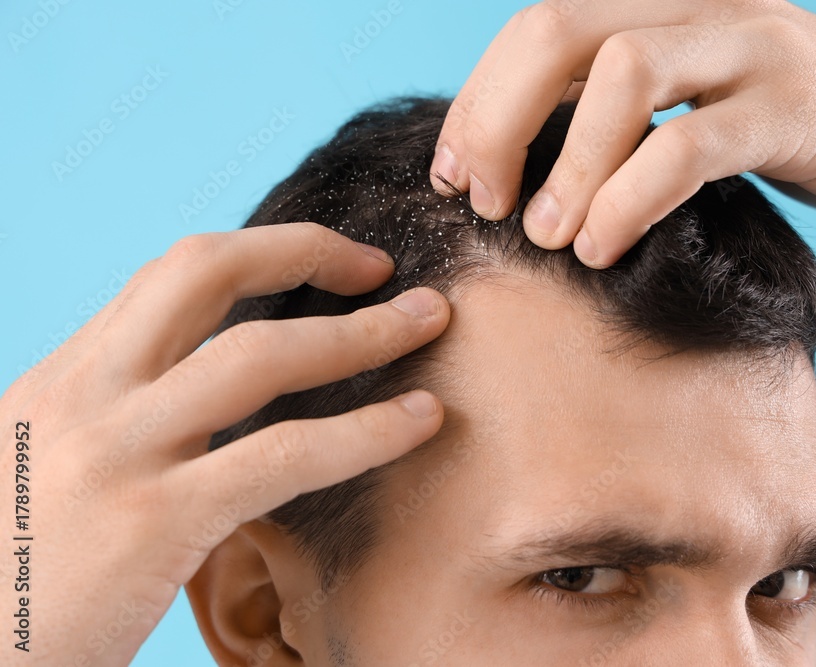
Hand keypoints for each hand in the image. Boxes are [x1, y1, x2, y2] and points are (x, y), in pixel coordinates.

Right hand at [0, 223, 449, 665]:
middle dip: (305, 250)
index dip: (259, 252)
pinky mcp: (155, 521)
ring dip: (362, 331)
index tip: (323, 260)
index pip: (169, 277)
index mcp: (64, 375)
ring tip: (432, 320)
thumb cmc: (18, 571)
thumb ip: (119, 416)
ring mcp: (118, 451)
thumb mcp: (47, 464)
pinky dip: (366, 430)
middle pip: (205, 270)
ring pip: (260, 356)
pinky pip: (284, 456)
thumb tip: (196, 394)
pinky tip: (421, 419)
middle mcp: (86, 393)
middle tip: (383, 266)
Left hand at [432, 0, 815, 267]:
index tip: (453, 175)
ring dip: (564, 165)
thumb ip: (628, 120)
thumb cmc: (810, 143)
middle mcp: (706, 9)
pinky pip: (690, 142)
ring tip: (543, 236)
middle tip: (480, 202)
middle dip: (495, 121)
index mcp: (670, 10)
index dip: (478, 100)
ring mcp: (758, 49)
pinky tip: (602, 248)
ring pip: (621, 73)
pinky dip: (628, 198)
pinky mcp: (801, 109)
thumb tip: (527, 166)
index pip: (540, 28)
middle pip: (558, 30)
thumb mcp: (703, 115)